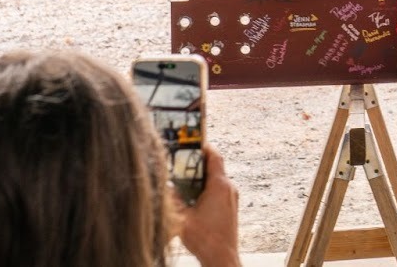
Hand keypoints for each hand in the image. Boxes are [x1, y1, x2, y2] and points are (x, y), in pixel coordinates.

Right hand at [177, 145, 241, 266]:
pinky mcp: (230, 207)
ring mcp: (232, 198)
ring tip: (184, 179)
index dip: (203, 147)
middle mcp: (229, 188)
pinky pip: (218, 190)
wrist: (221, 257)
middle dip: (197, 163)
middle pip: (214, 166)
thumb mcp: (182, 217)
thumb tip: (164, 186)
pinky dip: (206, 187)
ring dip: (201, 177)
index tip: (192, 142)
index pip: (214, 156)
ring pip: (216, 179)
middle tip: (182, 160)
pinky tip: (192, 196)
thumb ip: (172, 199)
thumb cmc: (205, 239)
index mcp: (219, 186)